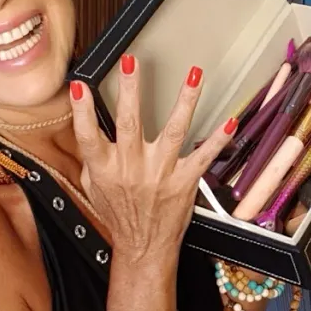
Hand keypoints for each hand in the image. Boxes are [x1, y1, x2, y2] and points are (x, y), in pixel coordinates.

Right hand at [69, 56, 234, 267]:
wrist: (143, 248)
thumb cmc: (120, 216)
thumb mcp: (94, 188)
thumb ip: (92, 158)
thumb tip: (86, 127)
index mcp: (106, 169)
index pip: (88, 135)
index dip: (81, 111)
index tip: (80, 86)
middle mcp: (132, 168)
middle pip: (129, 123)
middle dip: (130, 90)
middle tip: (131, 62)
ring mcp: (160, 173)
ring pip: (173, 131)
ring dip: (184, 102)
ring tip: (193, 76)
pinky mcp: (183, 182)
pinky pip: (203, 157)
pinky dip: (218, 140)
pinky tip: (230, 122)